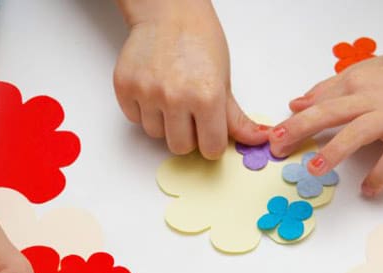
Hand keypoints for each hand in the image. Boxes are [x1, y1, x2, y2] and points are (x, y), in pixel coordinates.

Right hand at [113, 0, 266, 157]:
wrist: (168, 12)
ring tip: (169, 94)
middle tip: (188, 110)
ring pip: (155, 134)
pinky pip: (134, 118)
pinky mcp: (125, 87)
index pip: (210, 149)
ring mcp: (147, 93)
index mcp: (207, 97)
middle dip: (186, 135)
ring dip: (163, 121)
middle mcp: (175, 98)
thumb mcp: (224, 80)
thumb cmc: (199, 40)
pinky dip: (143, 109)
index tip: (209, 129)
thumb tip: (258, 139)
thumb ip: (235, 117)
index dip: (211, 141)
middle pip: (180, 147)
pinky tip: (153, 87)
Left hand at [269, 45, 382, 196]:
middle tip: (280, 148)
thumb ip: (329, 89)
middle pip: (332, 112)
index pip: (320, 101)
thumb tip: (296, 104)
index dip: (294, 119)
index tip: (272, 137)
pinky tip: (368, 189)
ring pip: (360, 132)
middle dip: (302, 129)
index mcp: (357, 83)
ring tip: (314, 169)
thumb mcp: (363, 73)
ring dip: (335, 150)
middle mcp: (373, 98)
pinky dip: (381, 175)